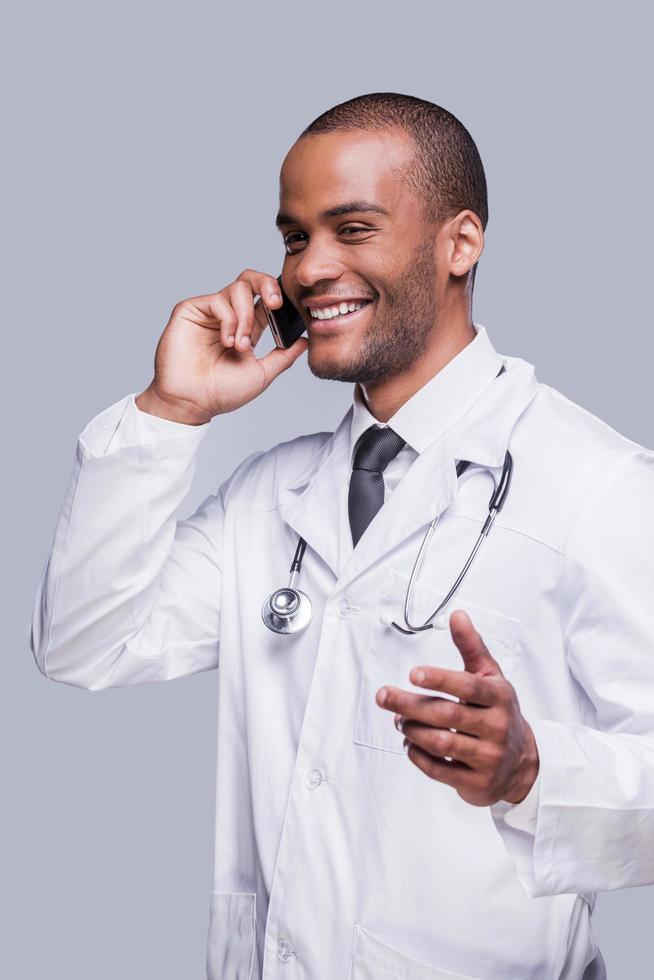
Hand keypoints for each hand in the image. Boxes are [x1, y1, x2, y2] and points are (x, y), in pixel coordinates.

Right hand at [136, 269, 307, 423]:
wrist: (193, 402)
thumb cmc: (222, 392)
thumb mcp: (262, 373)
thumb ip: (284, 356)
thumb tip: (305, 340)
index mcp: (247, 327)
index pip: (266, 299)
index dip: (279, 298)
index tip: (288, 310)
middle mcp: (229, 315)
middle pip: (251, 280)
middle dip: (268, 285)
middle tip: (275, 303)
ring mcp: (210, 311)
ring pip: (238, 288)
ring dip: (246, 317)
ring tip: (240, 345)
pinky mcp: (191, 310)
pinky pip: (218, 300)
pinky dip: (229, 320)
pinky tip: (226, 341)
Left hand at [376, 610, 538, 805]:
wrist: (523, 763)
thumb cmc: (499, 713)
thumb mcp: (490, 677)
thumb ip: (471, 647)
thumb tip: (457, 615)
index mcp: (499, 697)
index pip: (468, 687)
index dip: (440, 679)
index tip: (413, 673)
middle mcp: (497, 727)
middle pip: (447, 715)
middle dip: (410, 705)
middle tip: (385, 696)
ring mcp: (488, 757)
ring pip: (441, 743)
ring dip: (412, 730)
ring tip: (399, 720)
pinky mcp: (478, 783)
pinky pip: (440, 771)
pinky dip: (418, 756)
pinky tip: (409, 743)